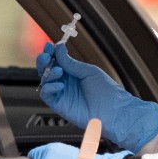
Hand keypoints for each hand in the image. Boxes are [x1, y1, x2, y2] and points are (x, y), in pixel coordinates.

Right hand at [37, 42, 157, 150]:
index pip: (57, 61)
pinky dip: (49, 87)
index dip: (51, 53)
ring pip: (45, 81)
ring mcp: (62, 93)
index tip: (49, 46)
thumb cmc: (106, 91)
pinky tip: (60, 85)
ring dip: (48, 73)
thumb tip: (59, 48)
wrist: (113, 111)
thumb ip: (71, 63)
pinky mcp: (59, 105)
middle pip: (47, 70)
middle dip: (44, 61)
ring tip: (59, 71)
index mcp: (73, 72)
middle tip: (46, 56)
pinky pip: (47, 95)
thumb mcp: (89, 72)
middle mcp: (66, 82)